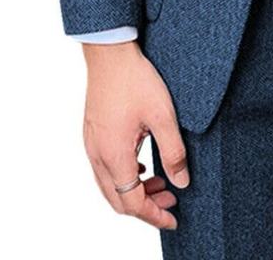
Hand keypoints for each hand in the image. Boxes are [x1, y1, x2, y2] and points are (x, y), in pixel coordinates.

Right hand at [82, 40, 188, 229]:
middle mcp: (97, 155)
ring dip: (135, 191)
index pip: (131, 203)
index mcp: (113, 155)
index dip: (153, 216)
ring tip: (161, 182)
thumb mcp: (163, 116)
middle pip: (118, 199)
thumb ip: (173, 152)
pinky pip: (105, 168)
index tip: (173, 218)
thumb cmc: (135, 79)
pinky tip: (144, 164)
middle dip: (145, 206)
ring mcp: (91, 144)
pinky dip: (125, 176)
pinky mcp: (92, 133)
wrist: (110, 53)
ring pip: (110, 185)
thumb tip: (181, 182)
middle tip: (172, 200)